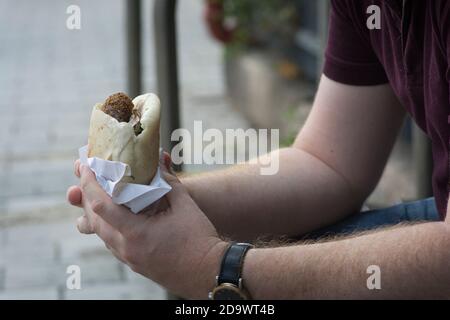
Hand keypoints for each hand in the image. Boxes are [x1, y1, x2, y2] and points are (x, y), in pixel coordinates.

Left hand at [66, 154, 227, 298]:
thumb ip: (168, 181)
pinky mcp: (135, 264)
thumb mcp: (185, 204)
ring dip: (95, 212)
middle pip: (94, 220)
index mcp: (136, 233)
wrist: (210, 272)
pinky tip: (114, 215)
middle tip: (86, 175)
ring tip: (96, 192)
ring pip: (101, 234)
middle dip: (87, 195)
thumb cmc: (199, 239)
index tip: (86, 166)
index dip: (90, 184)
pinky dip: (108, 225)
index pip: (101, 206)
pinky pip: (112, 243)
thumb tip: (159, 160)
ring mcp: (130, 259)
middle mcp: (126, 248)